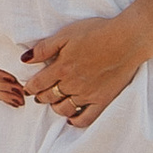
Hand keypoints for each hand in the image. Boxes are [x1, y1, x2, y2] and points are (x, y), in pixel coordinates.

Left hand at [17, 11, 146, 127]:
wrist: (127, 40)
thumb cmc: (97, 32)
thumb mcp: (66, 34)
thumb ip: (44, 48)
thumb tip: (25, 59)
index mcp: (61, 68)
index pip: (38, 84)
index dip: (30, 87)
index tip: (27, 89)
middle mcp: (72, 85)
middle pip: (49, 97)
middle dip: (41, 97)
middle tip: (39, 95)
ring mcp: (87, 95)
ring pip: (64, 109)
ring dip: (56, 107)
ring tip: (54, 104)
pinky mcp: (103, 101)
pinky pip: (86, 119)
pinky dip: (76, 121)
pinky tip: (72, 118)